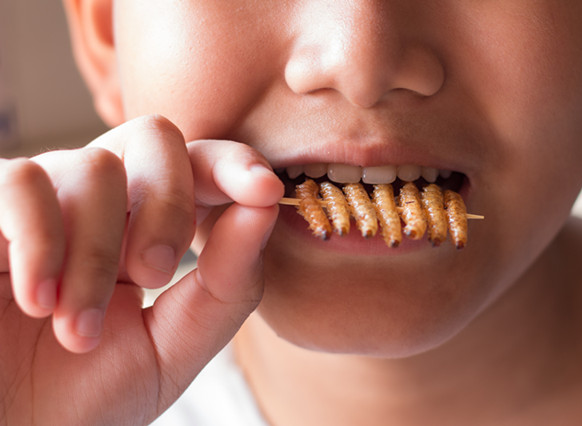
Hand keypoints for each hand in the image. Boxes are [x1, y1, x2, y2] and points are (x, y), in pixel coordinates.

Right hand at [0, 115, 282, 423]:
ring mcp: (44, 199)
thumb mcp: (173, 347)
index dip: (235, 164)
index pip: (200, 164)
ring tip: (78, 329)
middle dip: (169, 205)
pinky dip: (43, 242)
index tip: (265, 190)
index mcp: (150, 227)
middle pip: (156, 137)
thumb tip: (264, 207)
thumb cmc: (82, 394)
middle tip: (154, 276)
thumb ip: (226, 283)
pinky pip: (22, 182)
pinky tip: (39, 301)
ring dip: (98, 257)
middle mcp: (101, 202)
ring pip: (96, 167)